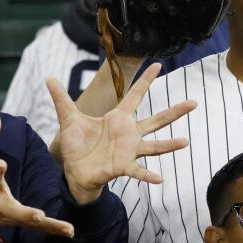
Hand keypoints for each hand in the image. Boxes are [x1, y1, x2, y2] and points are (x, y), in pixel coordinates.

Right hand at [0, 108, 75, 238]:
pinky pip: (39, 227)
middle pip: (14, 210)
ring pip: (31, 223)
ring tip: (68, 229)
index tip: (1, 164)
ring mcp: (12, 217)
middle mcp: (1, 205)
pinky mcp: (21, 223)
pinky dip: (54, 229)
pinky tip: (70, 232)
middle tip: (39, 216)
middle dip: (26, 214)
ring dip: (50, 226)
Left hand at [46, 63, 196, 203]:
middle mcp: (128, 133)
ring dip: (169, 145)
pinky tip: (160, 179)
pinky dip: (148, 175)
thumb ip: (61, 99)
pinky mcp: (123, 166)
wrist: (75, 171)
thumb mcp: (68, 119)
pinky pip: (138, 171)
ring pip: (153, 145)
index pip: (134, 95)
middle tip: (194, 103)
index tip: (157, 64)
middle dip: (175, 111)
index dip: (145, 80)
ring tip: (185, 142)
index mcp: (117, 118)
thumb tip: (48, 78)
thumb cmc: (77, 145)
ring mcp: (129, 150)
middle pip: (156, 120)